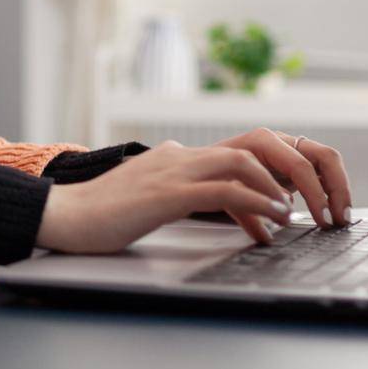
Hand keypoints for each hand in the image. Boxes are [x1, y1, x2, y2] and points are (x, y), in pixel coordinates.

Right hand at [37, 139, 295, 252]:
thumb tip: (207, 204)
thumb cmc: (100, 216)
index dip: (268, 174)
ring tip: (292, 215)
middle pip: (250, 147)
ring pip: (242, 162)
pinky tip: (270, 220)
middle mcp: (176, 156)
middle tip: (304, 204)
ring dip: (276, 188)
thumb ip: (174, 194)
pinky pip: (223, 191)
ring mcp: (171, 171)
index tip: (284, 201)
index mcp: (172, 156)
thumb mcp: (146, 199)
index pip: (234, 154)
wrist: (63, 216)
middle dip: (286, 173)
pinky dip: (254, 203)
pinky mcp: (166, 194)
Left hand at [213, 126, 352, 229]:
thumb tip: (272, 227)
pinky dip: (331, 192)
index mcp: (263, 142)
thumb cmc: (211, 179)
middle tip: (340, 219)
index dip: (316, 193)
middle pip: (325, 157)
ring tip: (341, 218)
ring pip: (328, 163)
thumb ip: (247, 207)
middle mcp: (281, 142)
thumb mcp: (225, 192)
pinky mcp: (295, 164)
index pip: (302, 165)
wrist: (201, 170)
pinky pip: (322, 173)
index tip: (323, 218)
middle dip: (338, 189)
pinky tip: (332, 214)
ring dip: (339, 190)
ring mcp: (291, 151)